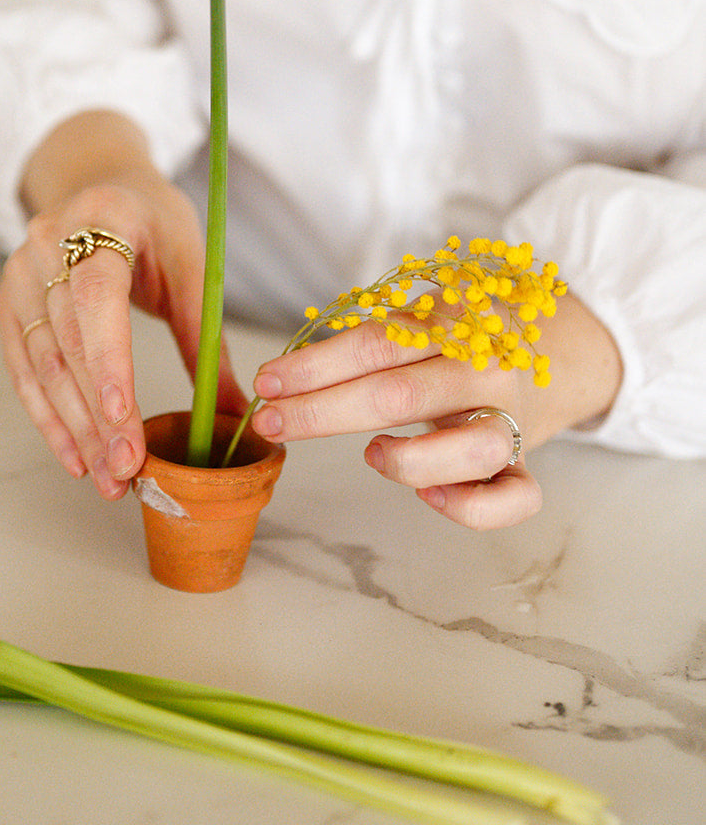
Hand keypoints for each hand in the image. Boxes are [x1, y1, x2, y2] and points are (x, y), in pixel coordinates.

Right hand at [0, 163, 243, 500]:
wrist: (100, 185)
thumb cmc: (154, 224)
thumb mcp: (191, 261)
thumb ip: (207, 337)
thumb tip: (241, 412)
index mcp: (103, 219)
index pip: (98, 296)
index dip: (109, 360)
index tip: (125, 418)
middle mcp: (48, 243)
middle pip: (69, 342)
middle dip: (98, 414)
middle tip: (127, 470)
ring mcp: (20, 273)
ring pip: (45, 365)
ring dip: (76, 429)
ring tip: (108, 477)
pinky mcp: (10, 304)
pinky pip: (25, 371)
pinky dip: (50, 419)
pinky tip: (74, 457)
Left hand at [249, 292, 621, 529]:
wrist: (557, 345)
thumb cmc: (462, 337)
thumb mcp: (423, 316)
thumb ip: (373, 339)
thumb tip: (289, 376)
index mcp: (454, 322)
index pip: (375, 343)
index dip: (315, 365)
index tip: (268, 380)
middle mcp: (484, 368)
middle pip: (399, 395)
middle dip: (323, 412)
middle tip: (272, 422)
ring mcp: (510, 417)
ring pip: (467, 450)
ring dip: (405, 460)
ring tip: (371, 455)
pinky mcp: (526, 461)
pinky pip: (514, 498)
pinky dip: (470, 507)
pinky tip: (430, 496)